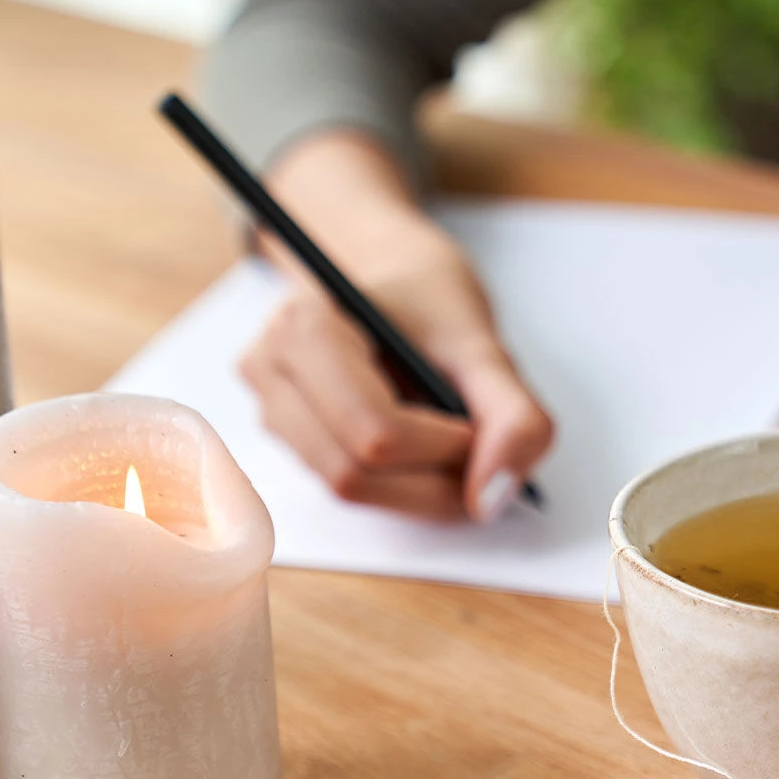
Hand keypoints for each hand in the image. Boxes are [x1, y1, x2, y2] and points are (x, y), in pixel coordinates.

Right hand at [239, 131, 552, 521]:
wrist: (394, 280)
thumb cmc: (429, 301)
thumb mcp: (483, 344)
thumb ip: (510, 415)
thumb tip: (491, 498)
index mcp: (305, 326)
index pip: (374, 433)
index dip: (444, 450)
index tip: (482, 429)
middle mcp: (268, 369)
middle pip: (353, 474)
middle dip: (431, 482)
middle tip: (479, 455)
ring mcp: (269, 408)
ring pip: (348, 490)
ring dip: (418, 489)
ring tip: (454, 448)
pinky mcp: (287, 438)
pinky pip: (348, 488)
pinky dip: (401, 485)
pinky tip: (424, 448)